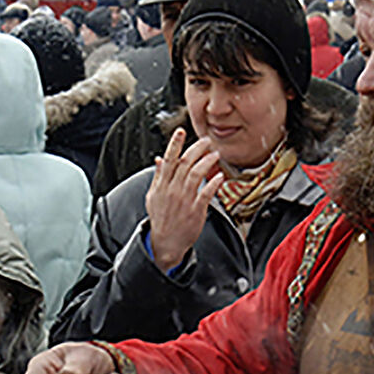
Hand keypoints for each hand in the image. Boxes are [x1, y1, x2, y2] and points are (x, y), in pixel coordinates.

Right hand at [145, 128, 222, 272]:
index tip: (181, 131)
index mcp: (162, 185)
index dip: (175, 144)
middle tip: (206, 141)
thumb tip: (159, 159)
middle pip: (185, 163)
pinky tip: (219, 176)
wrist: (166, 242)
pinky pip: (206, 193)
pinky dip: (213, 183)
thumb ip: (158, 177)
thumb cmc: (161, 219)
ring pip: (196, 175)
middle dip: (197, 149)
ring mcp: (184, 200)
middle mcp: (173, 190)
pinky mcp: (196, 210)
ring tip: (215, 154)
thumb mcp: (154, 196)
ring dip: (207, 162)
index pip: (169, 159)